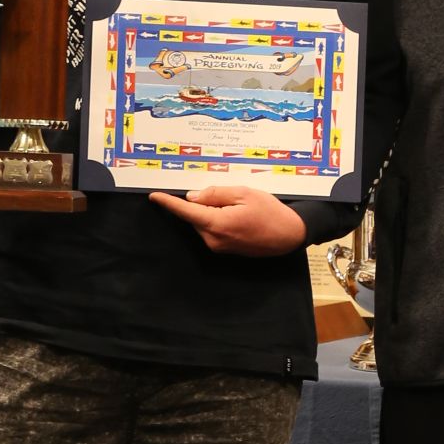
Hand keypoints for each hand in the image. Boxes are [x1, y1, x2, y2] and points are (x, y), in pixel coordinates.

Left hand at [151, 188, 309, 256]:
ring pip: (202, 223)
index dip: (168, 203)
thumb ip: (215, 194)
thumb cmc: (270, 212)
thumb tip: (192, 198)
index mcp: (217, 224)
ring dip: (211, 211)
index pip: (185, 212)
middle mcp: (214, 239)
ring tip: (238, 206)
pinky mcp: (223, 250)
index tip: (154, 197)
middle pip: (194, 216)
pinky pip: (211, 230)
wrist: (290, 235)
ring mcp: (218, 247)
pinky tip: (237, 215)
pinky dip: (217, 219)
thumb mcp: (244, 193)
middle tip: (228, 196)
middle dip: (201, 203)